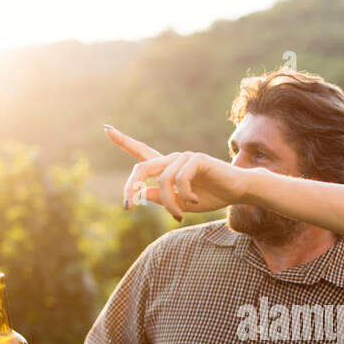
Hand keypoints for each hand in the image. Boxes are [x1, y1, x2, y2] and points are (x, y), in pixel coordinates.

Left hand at [104, 124, 247, 220]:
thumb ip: (162, 197)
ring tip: (179, 215)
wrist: (237, 191)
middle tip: (127, 206)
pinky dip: (185, 195)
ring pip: (162, 180)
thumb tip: (142, 194)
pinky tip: (194, 201)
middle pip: (142, 167)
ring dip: (168, 203)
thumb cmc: (212, 196)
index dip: (123, 141)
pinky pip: (180, 179)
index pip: (141, 152)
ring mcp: (184, 157)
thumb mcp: (181, 202)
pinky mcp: (197, 159)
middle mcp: (173, 159)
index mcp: (167, 168)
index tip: (106, 129)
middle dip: (131, 186)